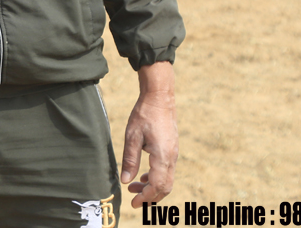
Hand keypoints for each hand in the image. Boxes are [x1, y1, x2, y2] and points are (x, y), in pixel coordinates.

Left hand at [121, 62, 177, 205]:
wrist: (160, 97)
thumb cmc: (144, 114)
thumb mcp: (132, 136)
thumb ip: (130, 160)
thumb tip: (126, 181)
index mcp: (162, 156)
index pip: (156, 186)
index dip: (145, 197)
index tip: (133, 202)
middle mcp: (171, 157)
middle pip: (165, 187)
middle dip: (149, 196)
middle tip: (133, 199)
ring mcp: (174, 153)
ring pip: (167, 180)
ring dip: (152, 187)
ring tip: (134, 187)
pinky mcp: (172, 149)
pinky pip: (167, 170)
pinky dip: (156, 178)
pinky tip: (143, 176)